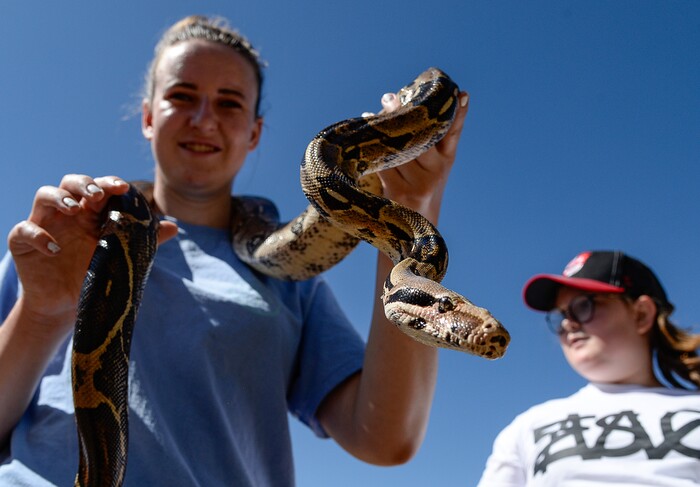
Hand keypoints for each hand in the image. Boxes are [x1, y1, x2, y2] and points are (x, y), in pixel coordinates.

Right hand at [7, 175, 176, 336]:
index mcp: (92, 213)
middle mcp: (68, 213)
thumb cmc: (96, 276)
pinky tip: (54, 249)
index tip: (123, 187)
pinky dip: (37, 234)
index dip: (109, 183)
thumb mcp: (121, 259)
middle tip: (97, 196)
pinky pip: (23, 229)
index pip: (99, 188)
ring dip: (58, 197)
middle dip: (84, 184)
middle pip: (71, 182)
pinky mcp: (22, 243)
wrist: (68, 306)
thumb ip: (145, 242)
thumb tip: (173, 226)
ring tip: (73, 209)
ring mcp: (44, 224)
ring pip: (44, 195)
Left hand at [371, 90, 468, 222]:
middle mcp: (437, 172)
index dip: (458, 113)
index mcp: (447, 161)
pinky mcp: (400, 193)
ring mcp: (420, 184)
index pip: (453, 132)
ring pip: (400, 149)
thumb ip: (436, 137)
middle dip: (404, 115)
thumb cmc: (420, 188)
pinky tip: (366, 133)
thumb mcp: (434, 165)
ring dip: (384, 130)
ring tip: (372, 114)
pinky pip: (384, 165)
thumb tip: (428, 99)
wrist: (412, 228)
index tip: (460, 94)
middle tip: (389, 97)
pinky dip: (373, 149)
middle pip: (421, 137)